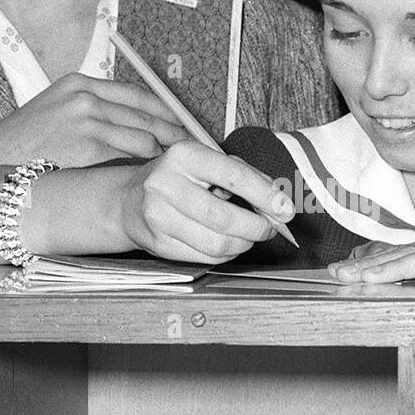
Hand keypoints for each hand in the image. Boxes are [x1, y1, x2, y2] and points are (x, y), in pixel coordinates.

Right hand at [0, 73, 190, 168]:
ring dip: (165, 155)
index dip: (165, 112)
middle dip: (175, 133)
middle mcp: (85, 96)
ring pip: (145, 136)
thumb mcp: (56, 115)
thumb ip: (93, 114)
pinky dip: (148, 167)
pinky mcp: (88, 145)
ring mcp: (87, 119)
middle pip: (148, 113)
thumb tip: (136, 129)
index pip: (138, 94)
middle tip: (192, 150)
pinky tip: (155, 177)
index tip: (182, 127)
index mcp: (78, 83)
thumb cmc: (23, 149)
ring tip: (177, 168)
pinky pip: (132, 156)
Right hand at [116, 142, 296, 263]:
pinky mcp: (158, 243)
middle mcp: (166, 184)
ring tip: (249, 237)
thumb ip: (244, 175)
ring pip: (217, 243)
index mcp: (185, 156)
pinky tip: (228, 245)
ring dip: (243, 244)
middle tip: (269, 228)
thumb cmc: (179, 178)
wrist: (129, 201)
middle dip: (257, 228)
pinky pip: (205, 258)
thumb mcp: (207, 163)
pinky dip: (226, 255)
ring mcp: (159, 216)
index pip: (233, 176)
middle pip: (225, 218)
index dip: (265, 195)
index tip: (285, 209)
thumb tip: (277, 201)